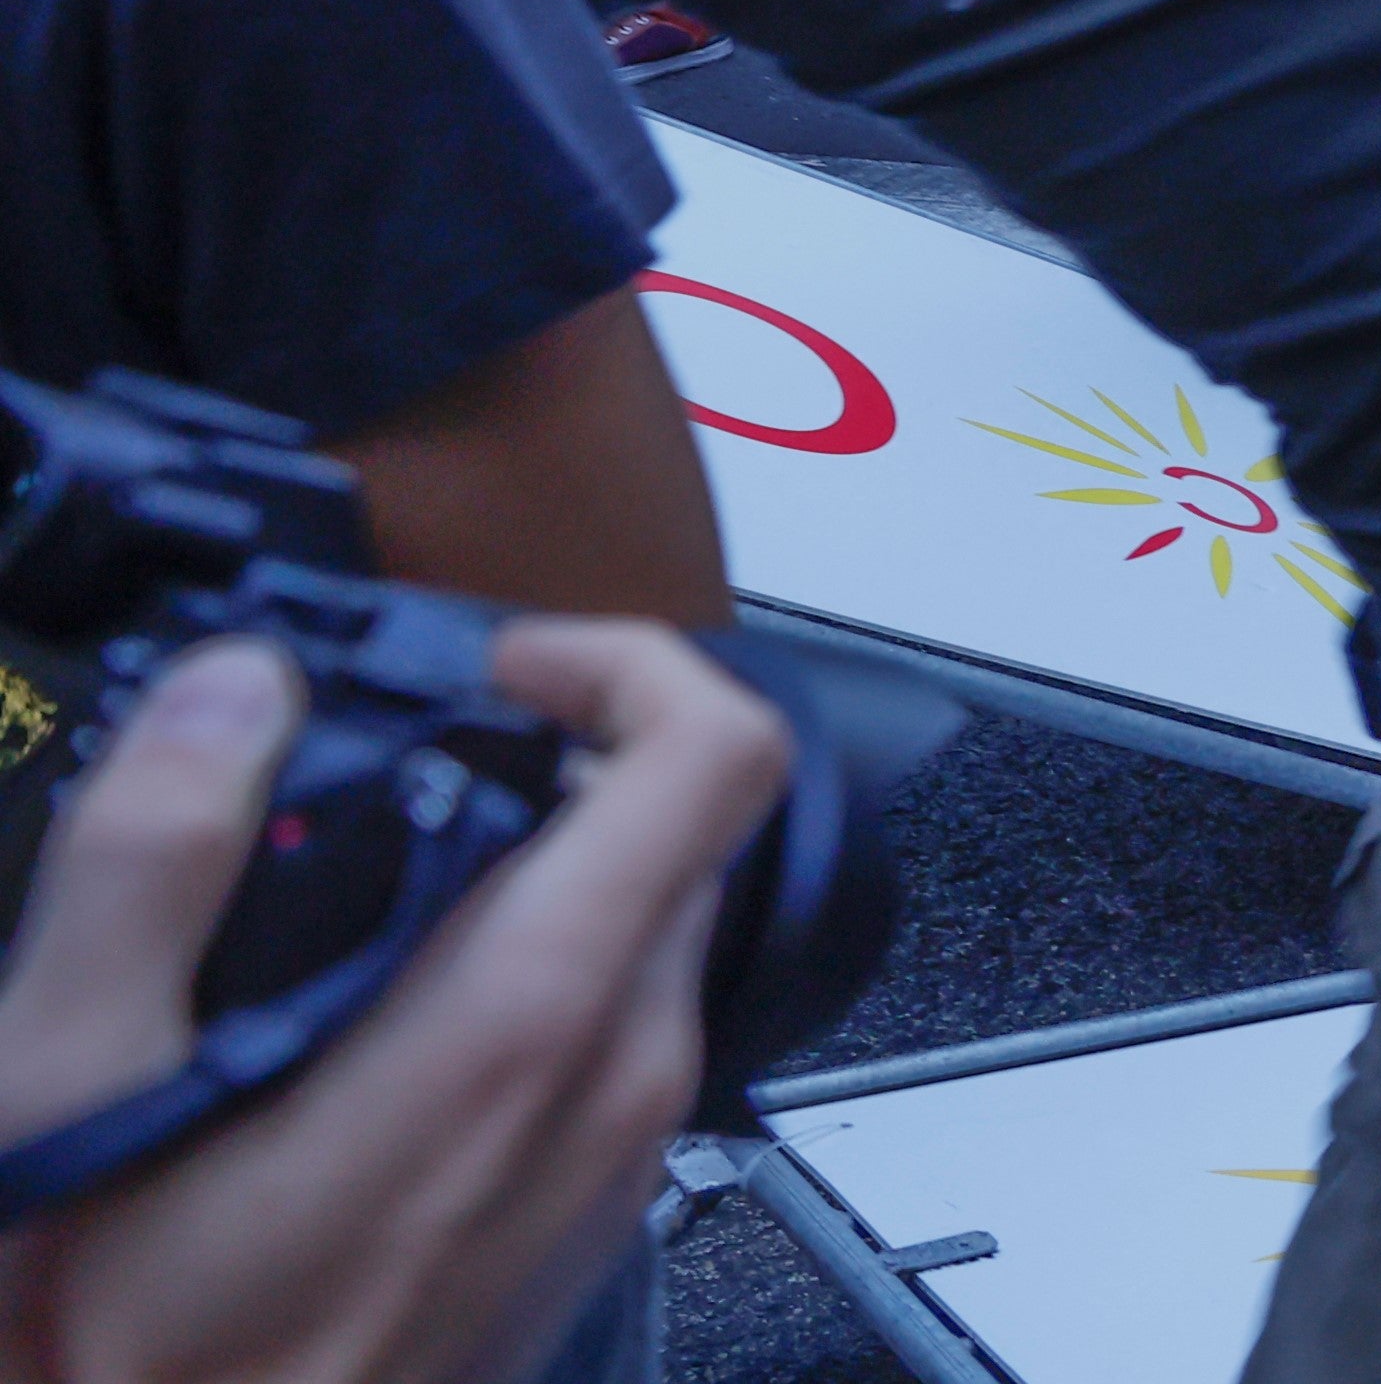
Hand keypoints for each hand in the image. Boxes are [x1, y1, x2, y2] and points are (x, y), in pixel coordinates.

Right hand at [0, 624, 793, 1383]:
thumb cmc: (114, 1347)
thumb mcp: (70, 1079)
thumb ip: (156, 858)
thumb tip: (238, 688)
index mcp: (524, 1022)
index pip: (712, 757)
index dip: (622, 662)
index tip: (496, 666)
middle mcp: (617, 1083)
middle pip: (681, 832)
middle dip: (562, 759)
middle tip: (403, 758)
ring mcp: (619, 1157)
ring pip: (645, 931)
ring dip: (537, 871)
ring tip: (366, 881)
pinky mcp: (585, 1210)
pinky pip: (607, 1036)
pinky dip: (526, 975)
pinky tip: (375, 1011)